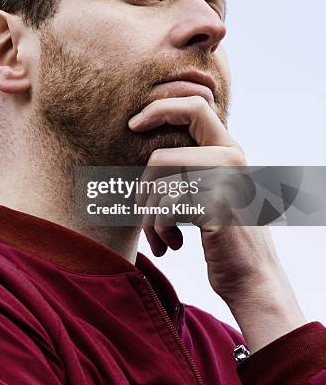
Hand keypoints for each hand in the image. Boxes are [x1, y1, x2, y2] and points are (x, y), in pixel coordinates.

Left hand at [129, 95, 306, 351]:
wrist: (251, 278)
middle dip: (143, 191)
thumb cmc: (220, 234)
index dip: (159, 109)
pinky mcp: (218, 206)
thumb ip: (189, 164)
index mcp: (228, 148)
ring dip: (150, 219)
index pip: (194, 106)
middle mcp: (231, 157)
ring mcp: (227, 180)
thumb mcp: (209, 189)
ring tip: (160, 237)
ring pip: (159, 186)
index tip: (133, 125)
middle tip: (145, 216)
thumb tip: (140, 137)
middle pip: (160, 157)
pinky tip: (172, 246)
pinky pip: (166, 209)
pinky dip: (159, 231)